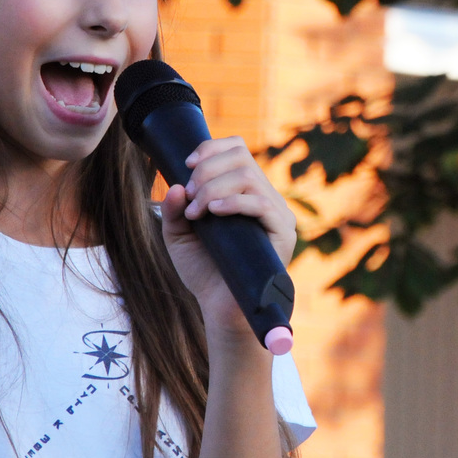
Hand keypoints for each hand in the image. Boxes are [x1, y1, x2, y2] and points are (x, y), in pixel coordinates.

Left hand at [161, 137, 295, 337]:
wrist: (221, 309)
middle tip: (190, 198)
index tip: (187, 165)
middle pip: (242, 157)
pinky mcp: (282, 233)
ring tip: (197, 212)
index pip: (238, 149)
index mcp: (245, 192)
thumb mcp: (179, 236)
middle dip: (207, 170)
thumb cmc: (204, 271)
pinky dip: (233, 202)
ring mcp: (277, 214)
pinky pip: (262, 204)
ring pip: (249, 176)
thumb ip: (174, 211)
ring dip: (214, 188)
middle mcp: (265, 197)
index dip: (212, 148)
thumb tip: (176, 186)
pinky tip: (213, 213)